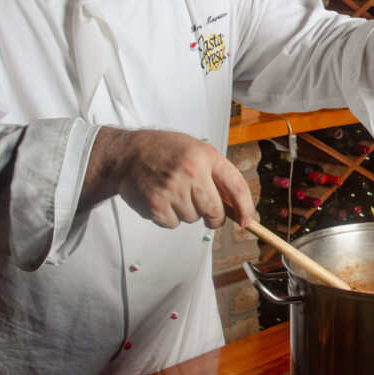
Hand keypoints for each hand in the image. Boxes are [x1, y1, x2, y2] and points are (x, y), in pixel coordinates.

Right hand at [84, 128, 254, 228]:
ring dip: (187, 212)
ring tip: (174, 193)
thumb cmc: (164, 152)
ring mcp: (173, 189)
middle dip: (214, 218)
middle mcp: (192, 172)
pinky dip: (170, 217)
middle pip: (215, 212)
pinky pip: (174, 224)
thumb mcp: (196, 150)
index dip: (245, 207)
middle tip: (206, 213)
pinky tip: (162, 199)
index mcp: (206, 155)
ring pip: (194, 219)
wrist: (126, 154)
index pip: (236, 186)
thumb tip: (236, 206)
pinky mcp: (156, 205)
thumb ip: (216, 174)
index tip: (247, 221)